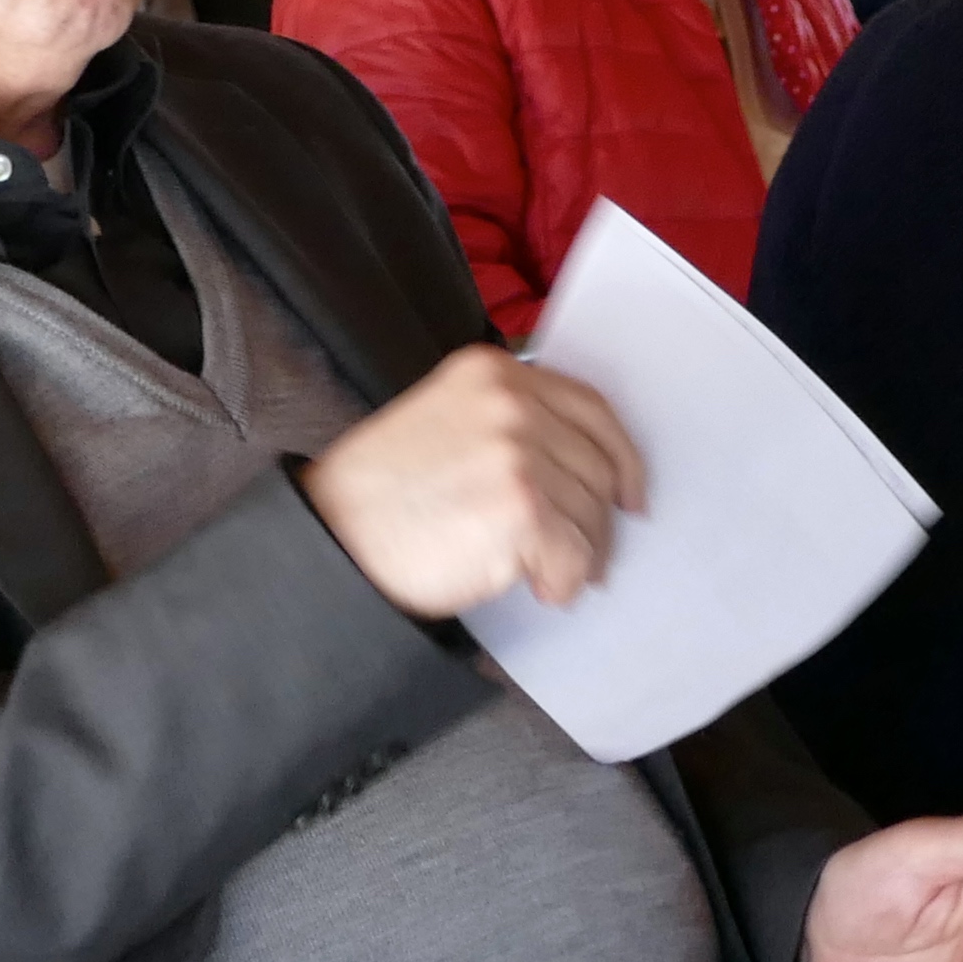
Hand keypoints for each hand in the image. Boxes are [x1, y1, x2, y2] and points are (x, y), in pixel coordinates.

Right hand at [301, 348, 644, 616]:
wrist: (333, 539)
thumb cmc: (382, 494)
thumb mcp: (445, 421)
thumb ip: (509, 422)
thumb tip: (582, 467)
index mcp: (493, 373)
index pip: (591, 407)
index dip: (619, 456)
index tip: (629, 492)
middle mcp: (510, 403)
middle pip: (597, 465)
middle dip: (598, 518)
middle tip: (587, 555)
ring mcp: (517, 453)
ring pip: (591, 514)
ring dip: (579, 555)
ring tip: (548, 575)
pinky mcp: (520, 508)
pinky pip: (574, 554)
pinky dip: (563, 580)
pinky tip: (538, 588)